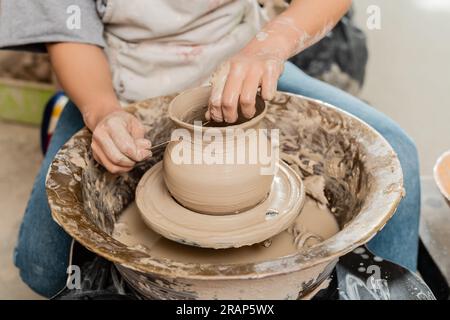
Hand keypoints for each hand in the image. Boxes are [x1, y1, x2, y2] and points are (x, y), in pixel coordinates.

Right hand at [90, 110, 151, 173]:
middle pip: (118, 159)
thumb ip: (141, 139)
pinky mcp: (96, 155)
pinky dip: (122, 169)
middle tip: (142, 156)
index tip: (147, 152)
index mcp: (112, 124)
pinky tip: (128, 161)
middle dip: (133, 161)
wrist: (108, 119)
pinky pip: (110, 168)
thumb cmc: (124, 122)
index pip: (126, 147)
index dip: (139, 154)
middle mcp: (100, 135)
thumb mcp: (136, 125)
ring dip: (128, 167)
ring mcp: (96, 146)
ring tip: (135, 159)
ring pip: (113, 167)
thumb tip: (143, 151)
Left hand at [207, 0, 345, 123]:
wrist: (268, 44)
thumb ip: (219, 94)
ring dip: (248, 112)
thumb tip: (208, 117)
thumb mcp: (229, 76)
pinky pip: (267, 94)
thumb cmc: (246, 67)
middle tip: (234, 120)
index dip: (217, 114)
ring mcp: (255, 67)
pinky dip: (266, 99)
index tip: (221, 120)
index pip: (215, 98)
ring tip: (249, 112)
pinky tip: (265, 96)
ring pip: (247, 100)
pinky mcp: (271, 69)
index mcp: (224, 70)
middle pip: (228, 102)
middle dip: (230, 117)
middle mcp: (237, 67)